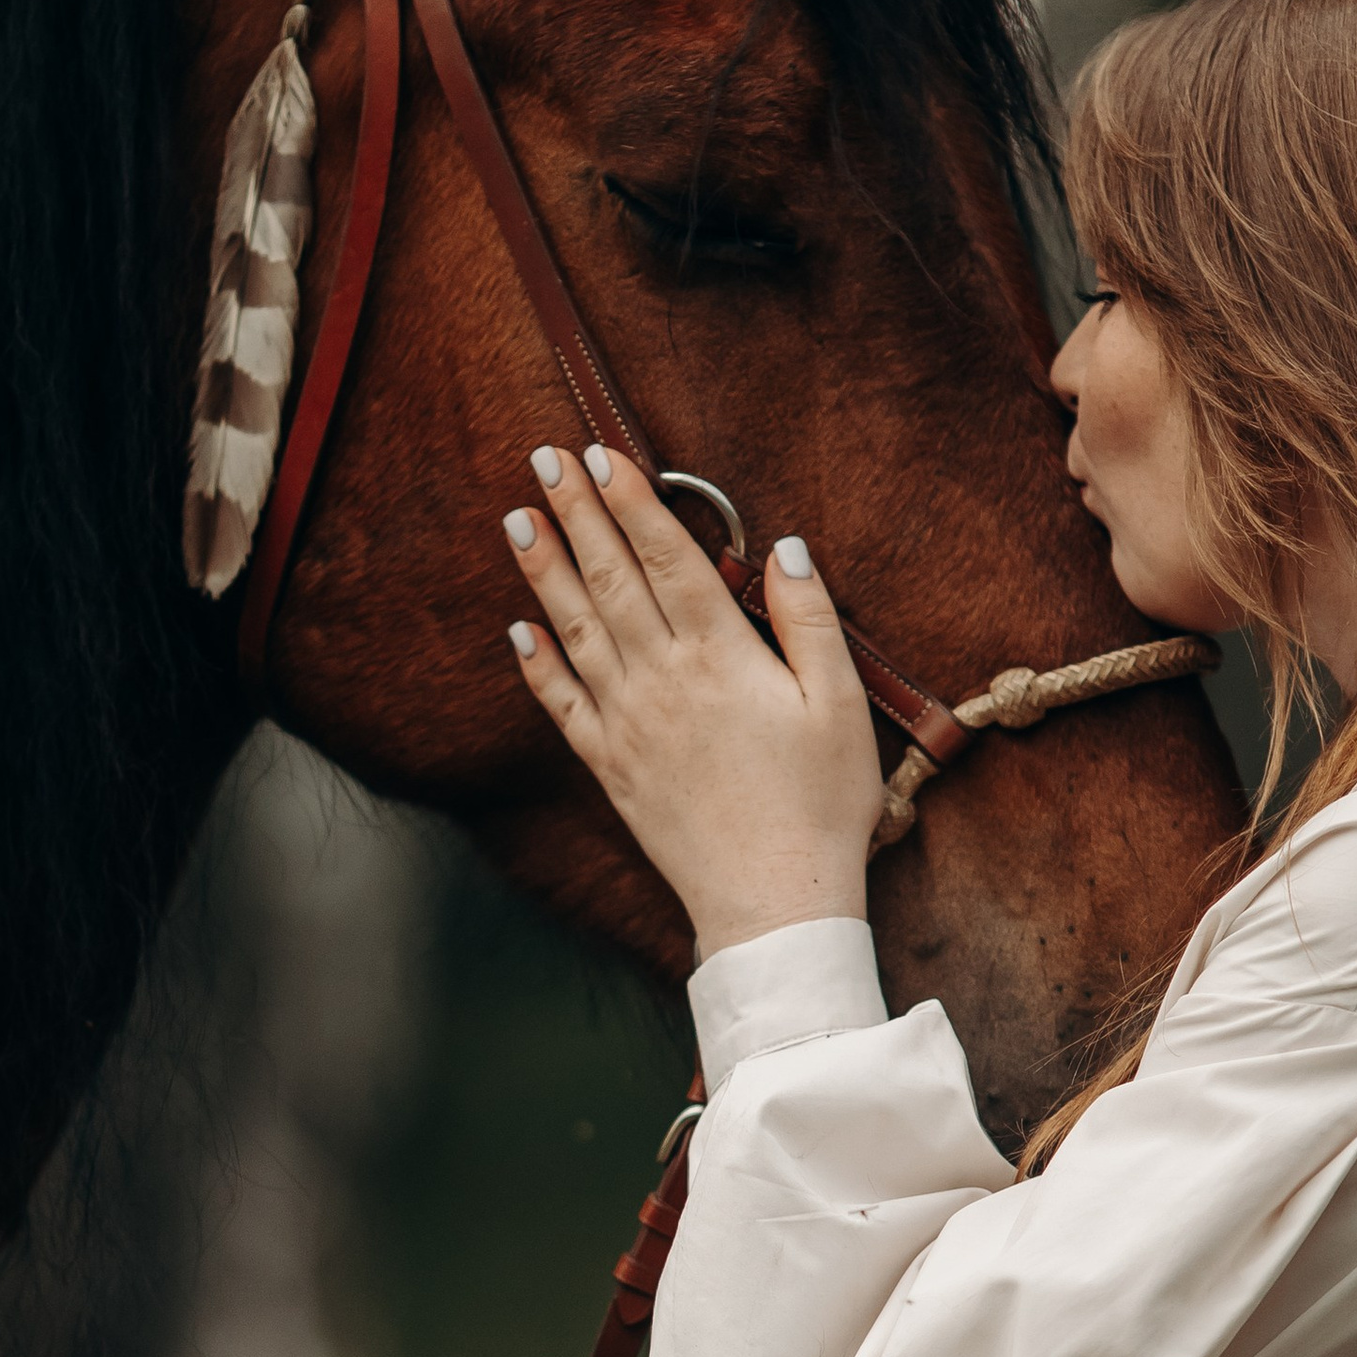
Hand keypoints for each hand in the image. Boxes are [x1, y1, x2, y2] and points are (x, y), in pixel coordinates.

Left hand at [501, 443, 882, 960]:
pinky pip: (562, 706)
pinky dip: (537, 665)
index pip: (666, 558)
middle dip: (576, 513)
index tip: (600, 454)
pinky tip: (517, 630)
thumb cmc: (821, 806)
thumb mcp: (839, 705)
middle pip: (611, 578)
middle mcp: (662, 680)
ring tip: (517, 519)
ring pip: (576, 630)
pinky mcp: (611, 768)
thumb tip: (785, 548)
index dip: (631, 501)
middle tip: (544, 458)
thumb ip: (809, 620)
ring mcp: (628, 724)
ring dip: (544, 570)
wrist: (773, 901)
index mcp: (720, 657)